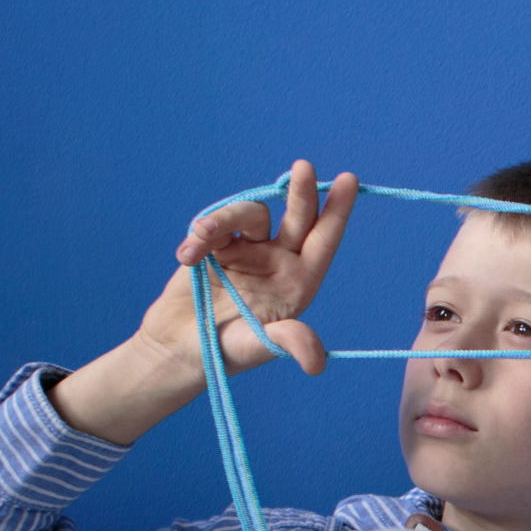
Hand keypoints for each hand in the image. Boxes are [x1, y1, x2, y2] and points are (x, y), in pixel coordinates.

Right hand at [141, 159, 357, 378]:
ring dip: (225, 218)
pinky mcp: (216, 244)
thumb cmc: (227, 352)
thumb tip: (317, 363)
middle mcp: (279, 261)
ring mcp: (248, 249)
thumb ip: (287, 343)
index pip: (324, 241)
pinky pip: (213, 225)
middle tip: (304, 167)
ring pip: (249, 214)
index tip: (349, 179)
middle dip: (302, 192)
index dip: (337, 211)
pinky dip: (198, 236)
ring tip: (200, 236)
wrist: (180, 347)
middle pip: (297, 217)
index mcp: (300, 282)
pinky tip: (185, 258)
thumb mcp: (260, 347)